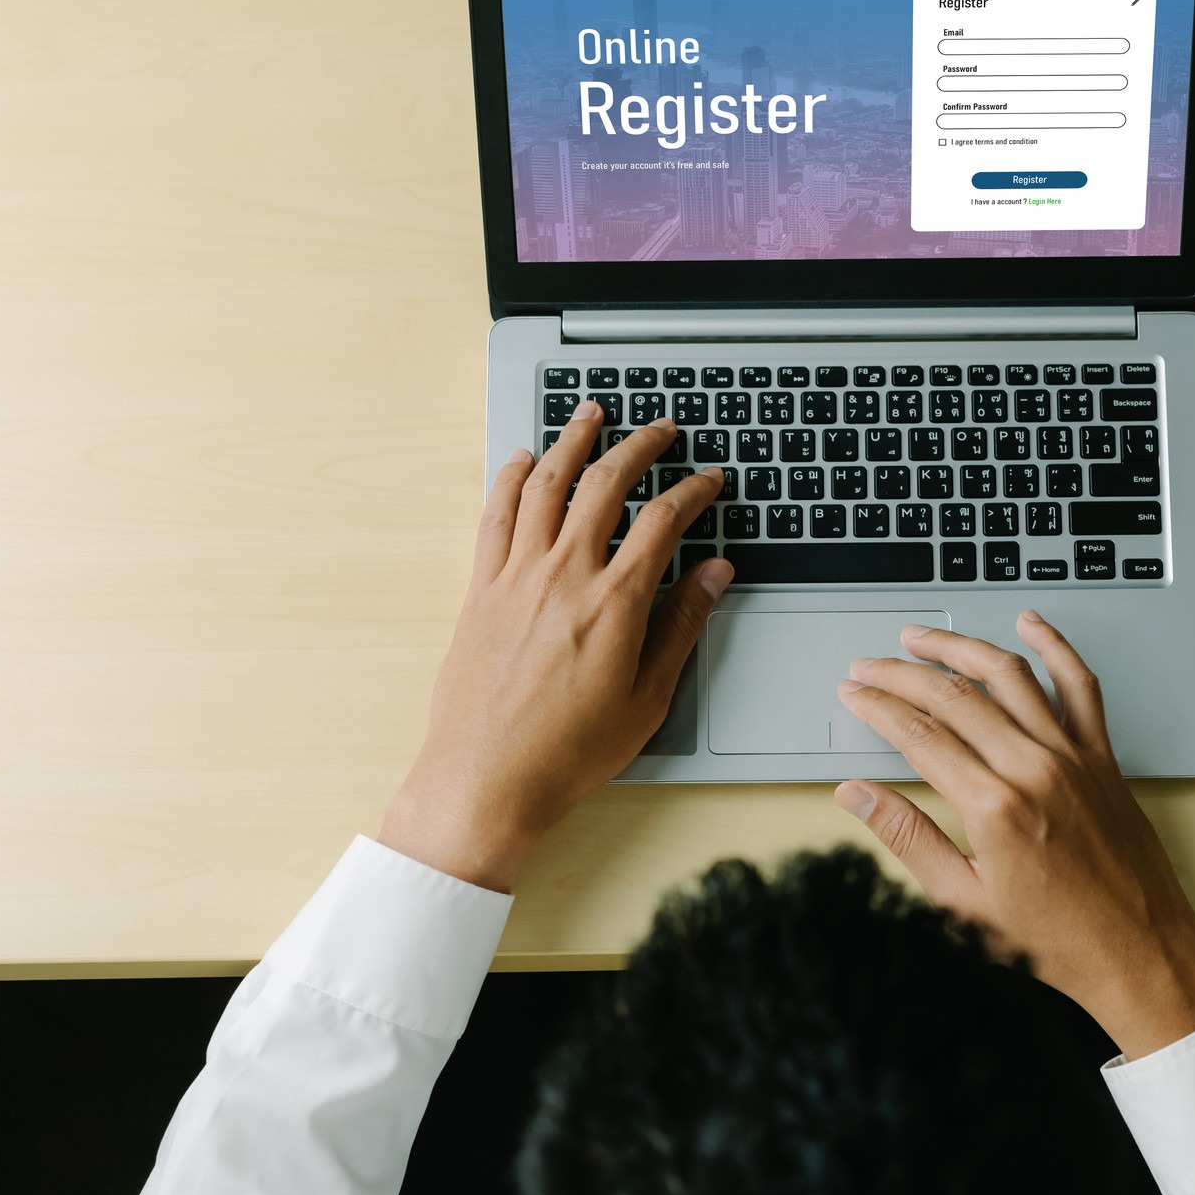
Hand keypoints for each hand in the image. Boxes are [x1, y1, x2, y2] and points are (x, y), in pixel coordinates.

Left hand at [379, 405, 730, 891]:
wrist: (485, 779)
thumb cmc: (567, 752)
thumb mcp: (647, 698)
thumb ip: (681, 627)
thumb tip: (713, 575)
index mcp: (614, 603)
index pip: (663, 521)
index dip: (692, 491)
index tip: (708, 480)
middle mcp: (563, 576)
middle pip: (605, 484)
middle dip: (640, 447)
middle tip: (661, 430)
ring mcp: (516, 577)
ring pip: (545, 483)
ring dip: (572, 441)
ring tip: (592, 415)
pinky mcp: (481, 589)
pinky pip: (495, 514)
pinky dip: (509, 478)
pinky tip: (521, 460)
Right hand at [832, 615, 1194, 1058]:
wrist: (1140, 955)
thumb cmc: (1058, 944)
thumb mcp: (964, 903)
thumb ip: (907, 839)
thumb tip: (856, 797)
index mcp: (995, 809)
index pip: (919, 736)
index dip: (877, 707)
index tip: (852, 694)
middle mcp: (1036, 770)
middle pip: (955, 696)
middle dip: (902, 673)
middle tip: (868, 665)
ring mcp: (1075, 758)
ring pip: (1010, 676)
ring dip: (960, 646)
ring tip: (922, 636)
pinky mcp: (1104, 758)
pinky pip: (1080, 685)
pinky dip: (1056, 646)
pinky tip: (1031, 623)